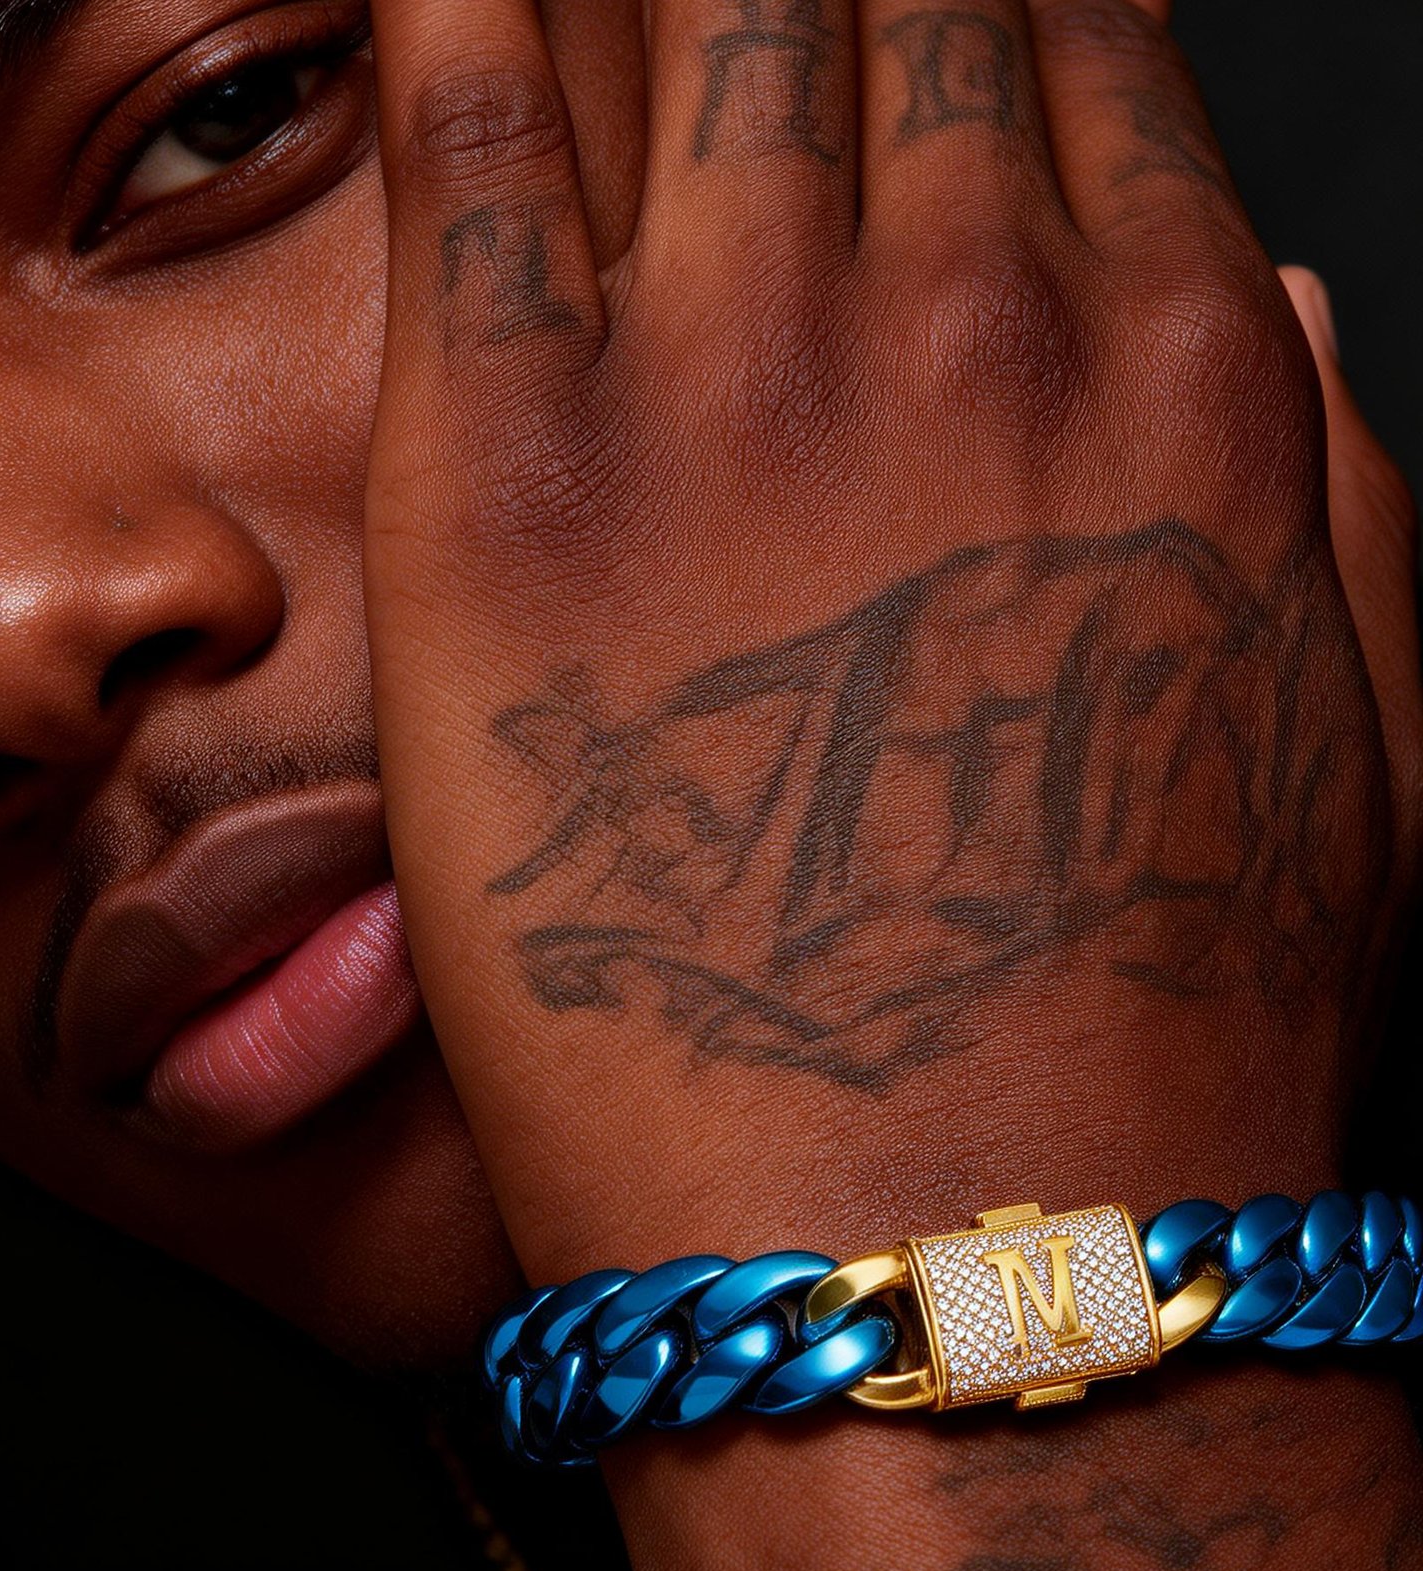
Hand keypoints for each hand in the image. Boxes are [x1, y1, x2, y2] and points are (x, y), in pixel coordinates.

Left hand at [363, 0, 1421, 1570]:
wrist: (944, 1237)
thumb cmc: (1150, 1031)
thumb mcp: (1326, 727)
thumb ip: (1304, 473)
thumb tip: (1242, 289)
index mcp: (1162, 367)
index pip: (1067, 49)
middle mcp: (956, 320)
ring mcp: (728, 379)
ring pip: (689, 10)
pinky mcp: (508, 479)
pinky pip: (476, 142)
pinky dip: (456, 7)